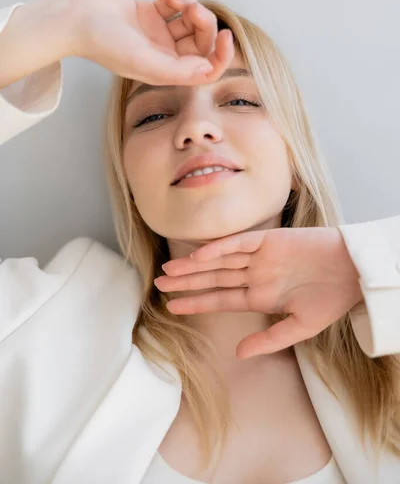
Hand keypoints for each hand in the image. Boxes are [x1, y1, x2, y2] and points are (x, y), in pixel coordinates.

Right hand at [68, 0, 233, 84]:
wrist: (75, 17)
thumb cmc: (102, 42)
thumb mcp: (142, 61)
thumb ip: (176, 71)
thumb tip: (207, 70)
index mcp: (166, 72)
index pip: (206, 70)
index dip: (221, 56)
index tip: (226, 35)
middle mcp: (166, 55)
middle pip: (202, 40)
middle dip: (201, 20)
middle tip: (188, 6)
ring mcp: (159, 34)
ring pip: (191, 20)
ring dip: (187, 3)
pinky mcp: (152, 14)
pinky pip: (175, 5)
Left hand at [154, 227, 362, 358]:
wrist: (353, 273)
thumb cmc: (331, 300)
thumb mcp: (299, 327)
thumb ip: (269, 339)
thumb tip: (239, 354)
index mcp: (259, 295)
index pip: (220, 299)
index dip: (195, 302)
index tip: (171, 307)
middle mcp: (254, 275)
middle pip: (213, 278)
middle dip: (187, 281)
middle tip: (159, 283)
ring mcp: (259, 257)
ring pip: (219, 260)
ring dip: (195, 265)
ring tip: (170, 270)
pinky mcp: (269, 239)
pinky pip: (239, 243)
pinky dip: (219, 249)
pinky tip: (199, 257)